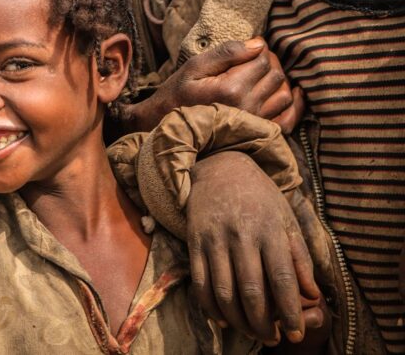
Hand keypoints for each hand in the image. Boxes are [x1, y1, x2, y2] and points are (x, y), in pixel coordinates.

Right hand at [128, 38, 304, 133]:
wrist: (169, 128)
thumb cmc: (177, 95)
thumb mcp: (194, 67)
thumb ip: (227, 53)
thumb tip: (259, 44)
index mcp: (231, 88)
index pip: (262, 59)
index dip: (258, 49)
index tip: (248, 47)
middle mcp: (247, 107)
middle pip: (275, 75)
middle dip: (269, 61)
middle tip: (253, 59)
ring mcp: (254, 122)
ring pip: (284, 94)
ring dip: (278, 80)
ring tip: (262, 74)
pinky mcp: (257, 133)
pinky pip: (287, 119)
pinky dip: (293, 105)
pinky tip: (290, 94)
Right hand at [186, 152, 319, 345]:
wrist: (220, 169)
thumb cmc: (260, 198)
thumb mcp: (287, 219)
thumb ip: (301, 258)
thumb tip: (312, 295)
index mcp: (270, 230)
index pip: (282, 280)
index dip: (290, 312)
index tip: (296, 334)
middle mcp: (241, 235)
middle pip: (252, 291)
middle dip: (263, 324)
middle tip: (273, 340)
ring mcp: (214, 239)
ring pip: (224, 291)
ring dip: (239, 320)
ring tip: (252, 333)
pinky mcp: (194, 241)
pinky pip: (200, 282)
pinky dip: (211, 307)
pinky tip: (224, 319)